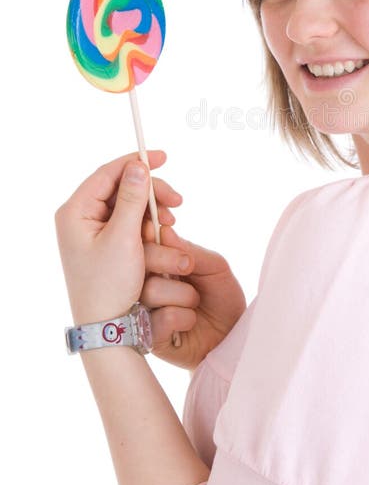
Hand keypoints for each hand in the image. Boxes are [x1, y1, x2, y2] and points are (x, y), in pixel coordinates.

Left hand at [55, 150, 175, 324]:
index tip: (164, 158)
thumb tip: (139, 166)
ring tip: (170, 225)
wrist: (107, 327)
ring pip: (130, 206)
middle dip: (151, 194)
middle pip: (122, 189)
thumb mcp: (124, 238)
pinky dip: (149, 227)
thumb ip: (133, 200)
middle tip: (177, 202)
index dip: (137, 163)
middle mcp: (81, 218)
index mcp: (75, 212)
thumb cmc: (109, 285)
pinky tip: (163, 235)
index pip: (107, 173)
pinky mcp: (107, 244)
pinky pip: (131, 224)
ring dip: (153, 213)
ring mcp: (93, 231)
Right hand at [141, 224, 246, 370]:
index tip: (160, 231)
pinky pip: (160, 319)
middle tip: (188, 266)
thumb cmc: (223, 298)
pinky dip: (183, 317)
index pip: (140, 243)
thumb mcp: (215, 267)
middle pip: (136, 263)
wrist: (234, 337)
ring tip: (196, 302)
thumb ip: (189, 250)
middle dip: (166, 259)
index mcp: (158, 265)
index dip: (147, 234)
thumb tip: (165, 230)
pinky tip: (191, 321)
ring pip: (150, 290)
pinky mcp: (149, 338)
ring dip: (182, 294)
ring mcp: (144, 312)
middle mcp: (145, 287)